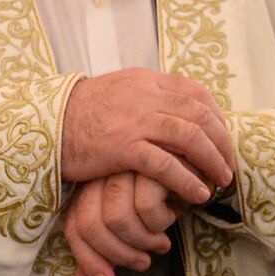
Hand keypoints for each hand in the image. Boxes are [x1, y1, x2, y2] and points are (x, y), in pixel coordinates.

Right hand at [61, 68, 235, 204]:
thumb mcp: (120, 92)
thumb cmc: (82, 113)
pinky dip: (186, 180)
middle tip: (228, 164)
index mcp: (148, 81)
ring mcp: (135, 120)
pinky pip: (165, 164)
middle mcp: (146, 95)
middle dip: (222, 142)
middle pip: (200, 115)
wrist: (45, 123)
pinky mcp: (122, 147)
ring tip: (221, 181)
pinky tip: (197, 194)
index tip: (224, 138)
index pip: (197, 93)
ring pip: (190, 137)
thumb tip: (178, 108)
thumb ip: (149, 95)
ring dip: (212, 161)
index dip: (217, 117)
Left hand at [66, 171, 183, 275]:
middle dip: (119, 255)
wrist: (202, 164)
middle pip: (91, 225)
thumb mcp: (136, 223)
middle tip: (143, 264)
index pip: (75, 226)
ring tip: (162, 243)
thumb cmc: (166, 196)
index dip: (88, 259)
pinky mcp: (151, 162)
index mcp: (93, 185)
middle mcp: (104, 173)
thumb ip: (108, 250)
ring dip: (143, 242)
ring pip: (117, 219)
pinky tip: (175, 215)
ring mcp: (127, 165)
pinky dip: (162, 222)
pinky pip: (146, 207)